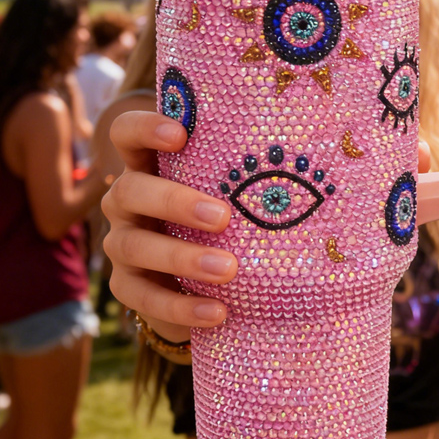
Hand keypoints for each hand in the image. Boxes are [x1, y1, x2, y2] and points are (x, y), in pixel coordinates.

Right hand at [102, 112, 235, 345]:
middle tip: (222, 217)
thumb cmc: (226, 219)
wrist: (203, 281)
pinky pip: (143, 297)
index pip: (127, 133)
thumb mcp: (228, 192)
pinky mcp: (126, 285)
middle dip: (174, 202)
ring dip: (182, 257)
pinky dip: (181, 306)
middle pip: (129, 190)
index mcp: (147, 165)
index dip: (144, 128)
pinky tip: (218, 311)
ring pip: (133, 246)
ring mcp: (121, 242)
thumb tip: (316, 164)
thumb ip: (246, 175)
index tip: (181, 135)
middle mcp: (126, 200)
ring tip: (228, 269)